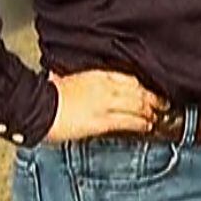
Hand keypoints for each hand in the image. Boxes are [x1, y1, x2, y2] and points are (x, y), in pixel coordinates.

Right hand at [45, 70, 166, 142]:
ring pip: (138, 105)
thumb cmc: (48, 94)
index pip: (130, 78)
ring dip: (152, 112)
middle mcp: (106, 87)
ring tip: (158, 117)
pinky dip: (141, 123)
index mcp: (98, 74)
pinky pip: (128, 120)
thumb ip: (85, 79)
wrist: (36, 107)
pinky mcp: (102, 120)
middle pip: (139, 91)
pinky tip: (148, 126)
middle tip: (164, 104)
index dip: (144, 86)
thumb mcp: (70, 78)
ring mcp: (106, 103)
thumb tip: (86, 81)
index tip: (150, 90)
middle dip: (154, 99)